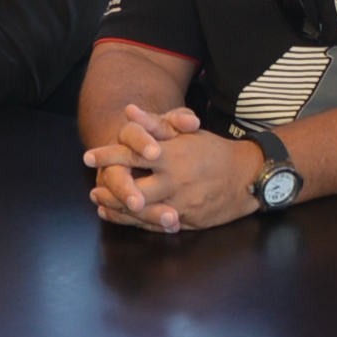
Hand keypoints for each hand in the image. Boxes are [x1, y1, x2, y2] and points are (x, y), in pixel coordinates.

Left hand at [83, 106, 256, 231]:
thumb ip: (155, 124)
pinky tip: (124, 218)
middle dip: (110, 190)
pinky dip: (137, 223)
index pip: (132, 156)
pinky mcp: (188, 220)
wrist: (247, 176)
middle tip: (93, 189)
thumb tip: (129, 111)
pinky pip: (157, 225)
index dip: (108, 156)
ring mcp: (181, 204)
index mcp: (172, 156)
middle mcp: (174, 181)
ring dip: (119, 209)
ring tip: (102, 204)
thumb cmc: (214, 151)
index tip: (89, 156)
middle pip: (133, 190)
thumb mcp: (187, 133)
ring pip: (143, 212)